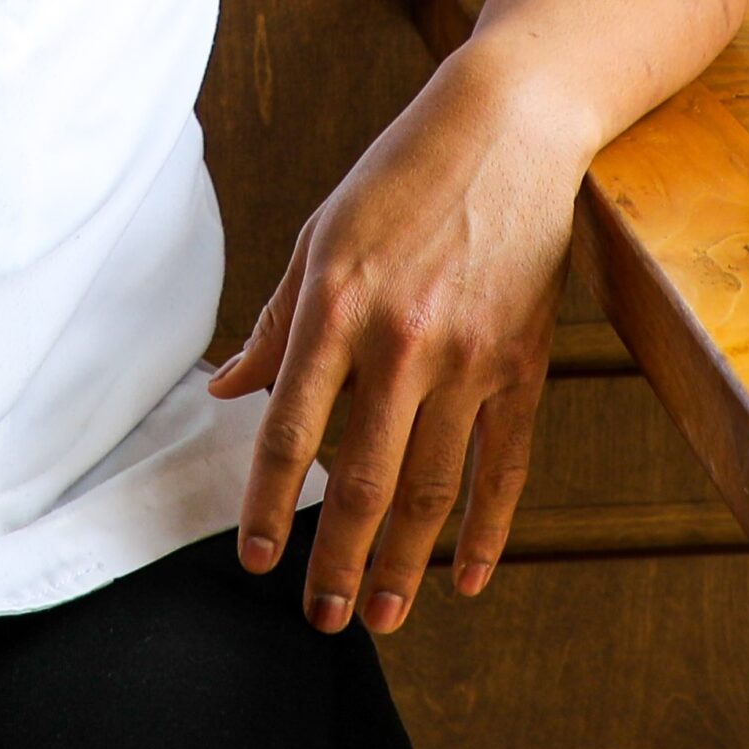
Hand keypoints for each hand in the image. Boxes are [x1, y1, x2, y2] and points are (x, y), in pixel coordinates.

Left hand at [207, 41, 587, 634]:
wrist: (504, 131)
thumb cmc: (397, 177)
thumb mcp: (318, 237)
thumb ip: (276, 323)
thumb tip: (225, 389)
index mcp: (335, 306)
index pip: (288, 430)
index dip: (265, 505)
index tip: (254, 562)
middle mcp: (400, 340)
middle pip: (360, 478)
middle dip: (335, 559)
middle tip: (320, 617)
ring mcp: (470, 359)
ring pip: (431, 489)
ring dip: (403, 562)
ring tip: (380, 613)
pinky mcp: (524, 365)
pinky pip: (504, 468)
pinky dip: (488, 531)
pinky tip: (468, 579)